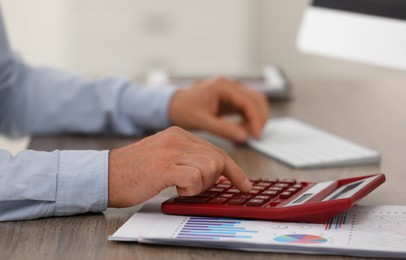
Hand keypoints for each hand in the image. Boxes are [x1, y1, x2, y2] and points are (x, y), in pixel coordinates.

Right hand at [107, 126, 251, 207]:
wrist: (105, 174)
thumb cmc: (134, 171)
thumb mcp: (165, 157)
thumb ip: (189, 159)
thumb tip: (214, 172)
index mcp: (178, 135)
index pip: (216, 150)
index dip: (234, 170)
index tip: (244, 184)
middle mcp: (177, 139)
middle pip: (217, 159)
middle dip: (213, 180)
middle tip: (194, 187)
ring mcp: (170, 151)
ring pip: (209, 168)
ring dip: (200, 185)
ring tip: (180, 186)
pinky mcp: (163, 167)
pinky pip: (193, 178)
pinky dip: (189, 189)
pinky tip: (174, 188)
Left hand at [169, 76, 268, 142]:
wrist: (172, 105)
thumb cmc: (183, 110)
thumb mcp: (202, 121)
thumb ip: (223, 129)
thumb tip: (244, 138)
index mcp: (223, 86)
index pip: (248, 102)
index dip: (256, 119)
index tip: (256, 136)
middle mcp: (230, 85)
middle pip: (257, 99)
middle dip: (259, 119)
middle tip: (255, 137)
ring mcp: (232, 91)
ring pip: (255, 103)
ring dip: (255, 119)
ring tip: (244, 135)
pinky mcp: (231, 99)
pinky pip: (247, 108)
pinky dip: (249, 120)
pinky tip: (240, 131)